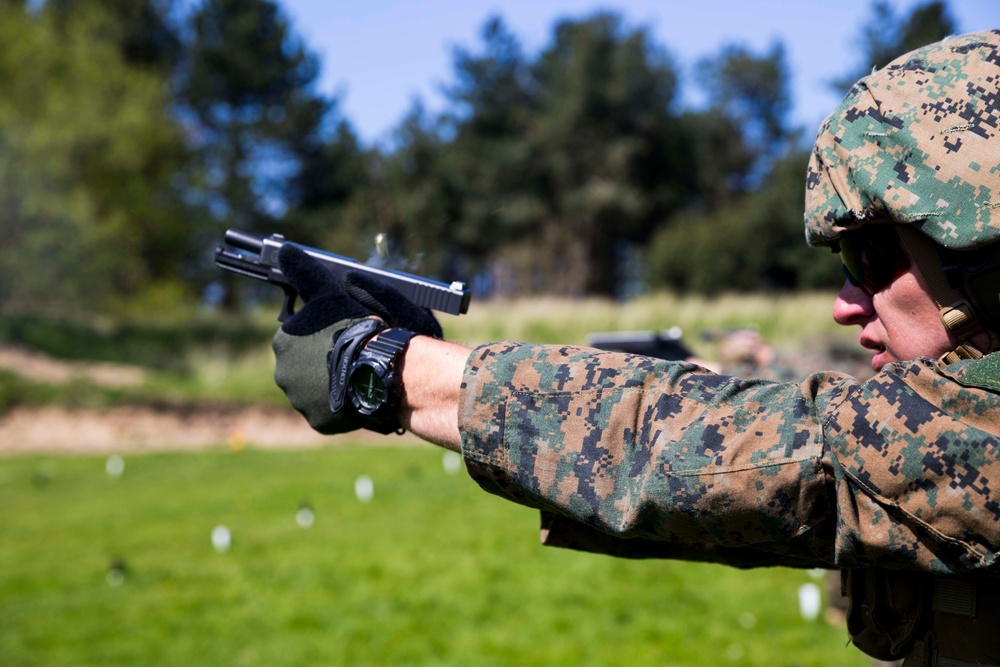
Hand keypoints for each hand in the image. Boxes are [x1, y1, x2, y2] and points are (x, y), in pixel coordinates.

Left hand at [271, 244, 441, 433]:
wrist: (381, 368)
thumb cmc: (357, 327)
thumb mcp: (331, 292)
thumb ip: (306, 273)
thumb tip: (285, 251)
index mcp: (284, 341)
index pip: (298, 336)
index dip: (322, 332)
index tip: (341, 331)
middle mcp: (283, 373)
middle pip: (302, 364)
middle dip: (323, 359)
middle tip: (353, 352)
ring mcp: (299, 400)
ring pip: (314, 389)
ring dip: (331, 382)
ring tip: (359, 374)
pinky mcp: (318, 421)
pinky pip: (328, 412)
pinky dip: (341, 405)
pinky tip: (358, 394)